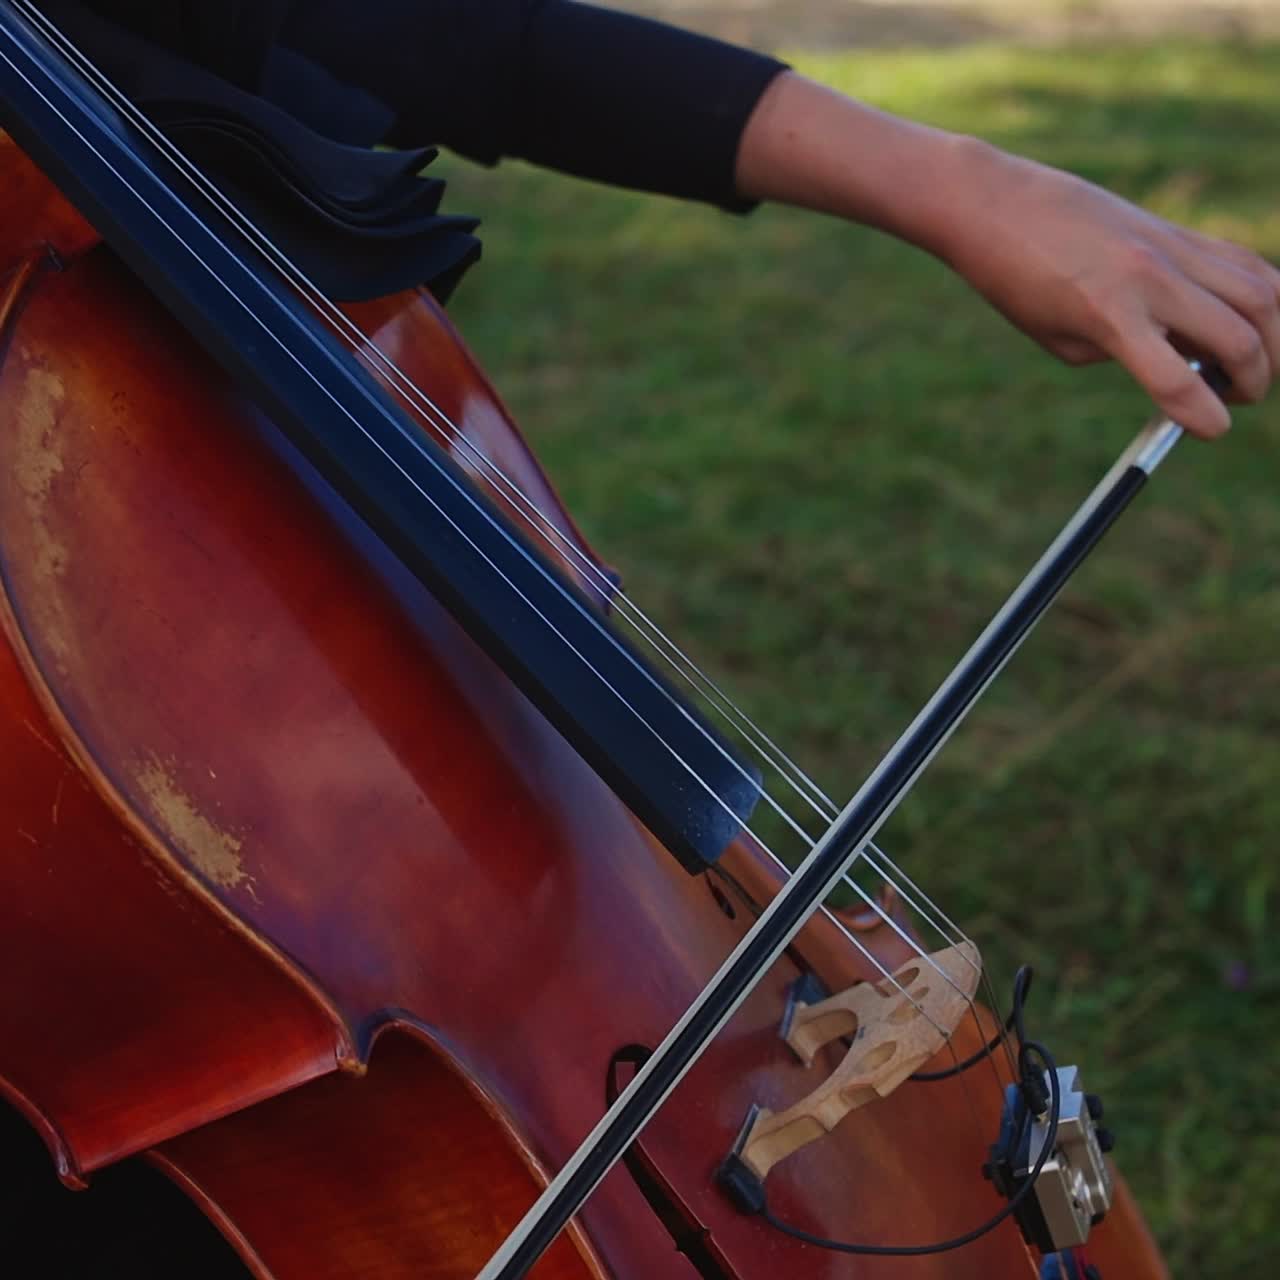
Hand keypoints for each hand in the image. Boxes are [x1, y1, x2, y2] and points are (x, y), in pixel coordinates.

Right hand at [736, 72, 1278, 438]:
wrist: (984, 202)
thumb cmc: (1032, 234)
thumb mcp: (1102, 258)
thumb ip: (1137, 309)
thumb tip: (1159, 366)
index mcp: (1174, 242)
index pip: (1259, 281)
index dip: (1275, 329)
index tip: (1255, 363)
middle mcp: (1171, 258)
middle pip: (1265, 308)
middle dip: (1270, 361)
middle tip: (1248, 390)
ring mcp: (1144, 281)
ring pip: (1236, 335)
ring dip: (1249, 378)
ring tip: (1229, 404)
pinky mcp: (1104, 312)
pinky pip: (1168, 372)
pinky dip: (1196, 405)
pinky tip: (1204, 426)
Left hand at [931, 141, 1279, 437]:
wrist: (995, 203)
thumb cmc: (1015, 280)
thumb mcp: (1059, 338)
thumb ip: (1121, 352)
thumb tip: (1179, 359)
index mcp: (1111, 315)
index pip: (1177, 381)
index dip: (1204, 416)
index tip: (1213, 428)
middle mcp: (1152, 278)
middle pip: (1240, 336)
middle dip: (1255, 377)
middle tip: (1241, 396)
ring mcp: (1171, 247)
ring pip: (1263, 291)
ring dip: (1275, 335)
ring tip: (1254, 362)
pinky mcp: (1176, 230)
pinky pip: (1242, 262)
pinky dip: (1260, 295)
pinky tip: (1248, 319)